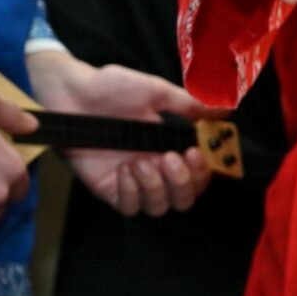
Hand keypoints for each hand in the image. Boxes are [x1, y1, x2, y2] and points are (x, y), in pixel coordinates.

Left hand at [28, 50, 213, 216]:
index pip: (199, 174)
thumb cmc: (111, 87)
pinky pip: (129, 207)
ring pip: (159, 207)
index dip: (205, 171)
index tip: (198, 151)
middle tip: (171, 158)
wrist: (70, 91)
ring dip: (157, 187)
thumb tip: (226, 110)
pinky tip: (125, 169)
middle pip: (184, 199)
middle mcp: (155, 168)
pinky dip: (133, 192)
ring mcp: (132, 181)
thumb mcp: (154, 91)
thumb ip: (189, 104)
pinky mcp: (108, 189)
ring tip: (141, 161)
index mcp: (170, 147)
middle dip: (184, 184)